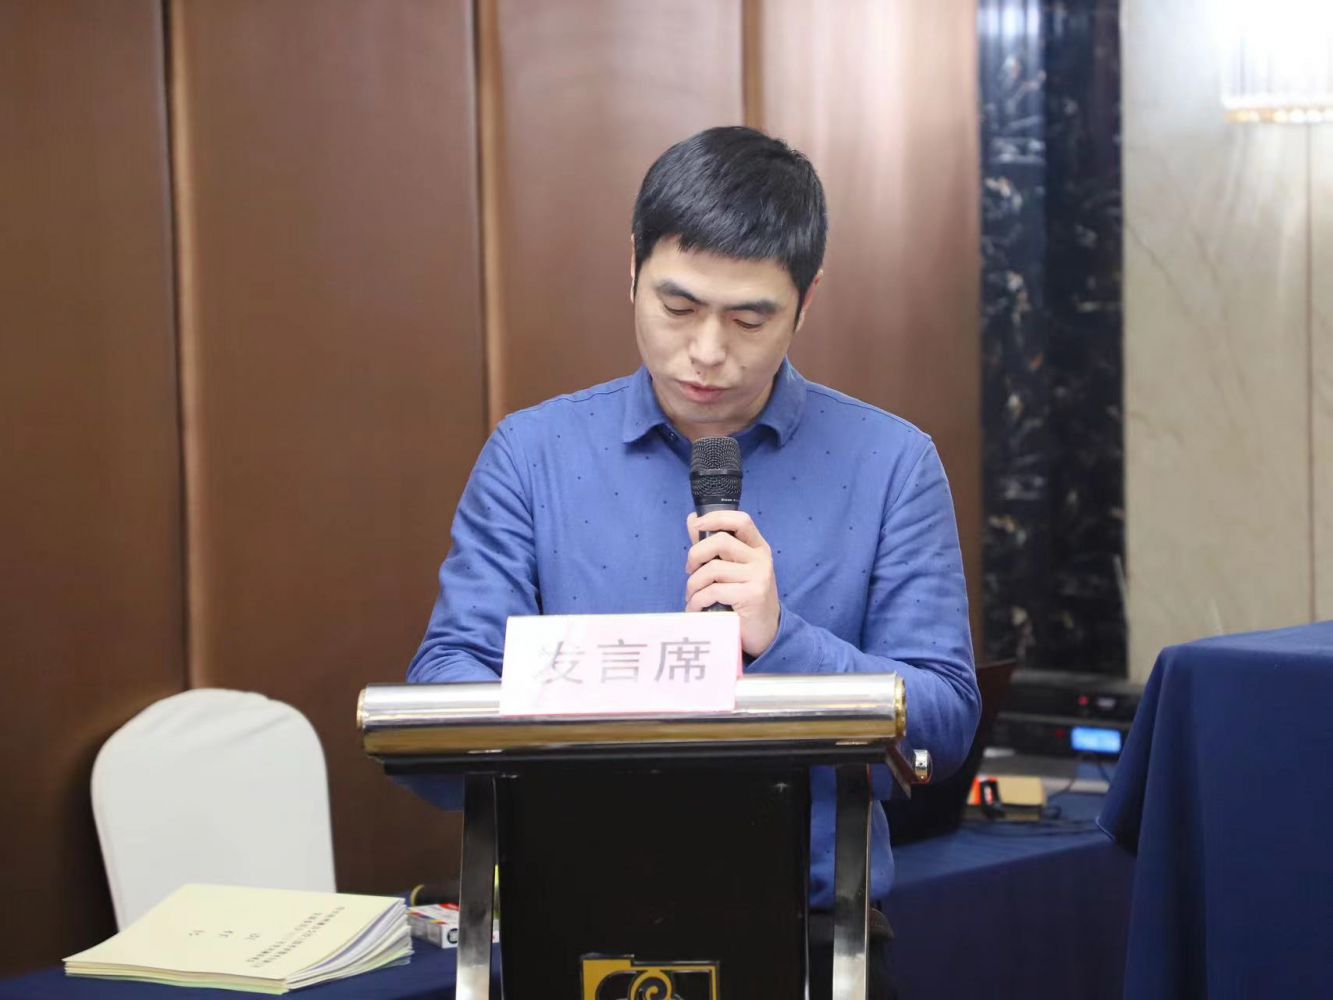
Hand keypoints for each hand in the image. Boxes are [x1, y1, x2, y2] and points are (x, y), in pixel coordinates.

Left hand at [685, 510, 780, 658]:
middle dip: (695, 555)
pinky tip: (697, 609)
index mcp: (757, 548)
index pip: (740, 520)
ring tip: (692, 596)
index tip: (697, 525)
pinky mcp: (752, 595)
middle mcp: (761, 559)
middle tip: (690, 572)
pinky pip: (713, 591)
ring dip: (694, 584)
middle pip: (720, 541)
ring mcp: (759, 576)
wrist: (765, 633)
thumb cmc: (744, 599)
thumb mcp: (732, 569)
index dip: (716, 518)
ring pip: (713, 569)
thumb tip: (693, 519)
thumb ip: (713, 547)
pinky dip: (697, 601)